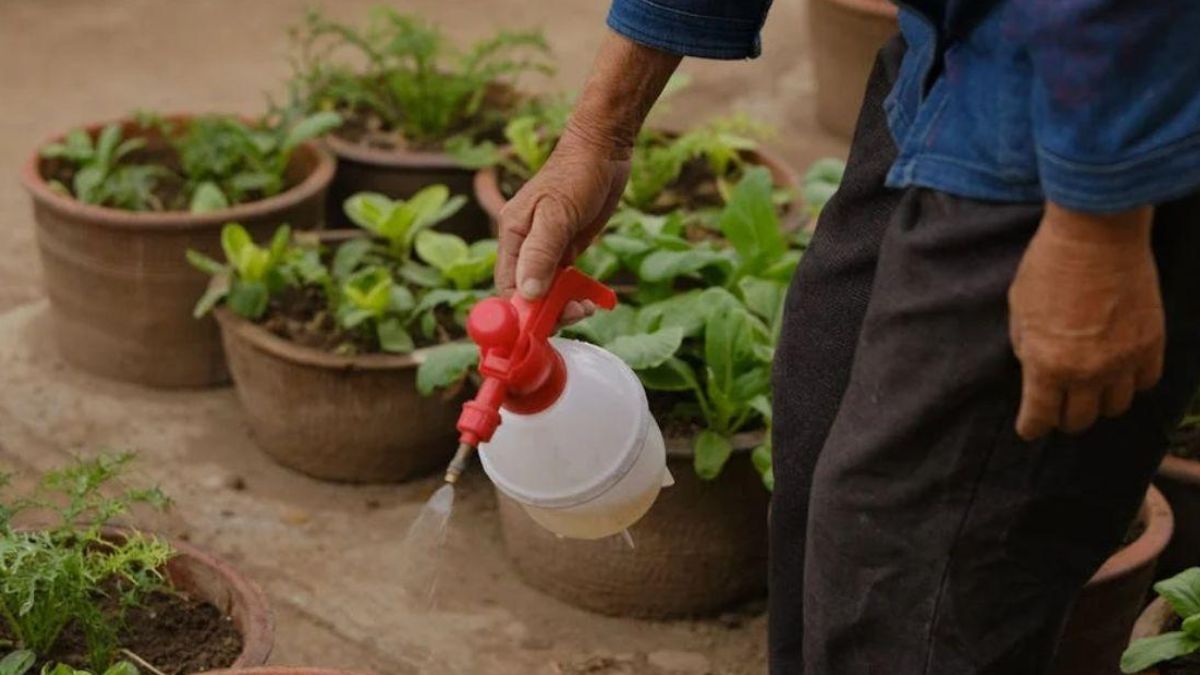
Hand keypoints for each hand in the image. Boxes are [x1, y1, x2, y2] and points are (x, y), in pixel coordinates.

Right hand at [493, 29, 680, 309]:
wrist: (603, 149)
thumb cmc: (577, 175)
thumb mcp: (558, 214)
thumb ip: (542, 254)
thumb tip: (527, 293)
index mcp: (512, 235)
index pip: (506, 287)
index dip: (521, 312)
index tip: (543, 327)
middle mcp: (523, 245)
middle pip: (525, 294)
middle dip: (546, 312)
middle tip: (575, 315)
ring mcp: (544, 248)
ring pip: (545, 291)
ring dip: (562, 306)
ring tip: (585, 308)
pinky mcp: (564, 248)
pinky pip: (562, 281)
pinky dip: (573, 294)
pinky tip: (590, 299)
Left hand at [1009, 203, 1162, 439]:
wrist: (1095, 236)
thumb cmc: (1047, 267)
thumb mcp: (1019, 310)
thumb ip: (1027, 347)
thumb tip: (1035, 367)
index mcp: (1046, 364)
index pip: (1040, 418)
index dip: (1032, 427)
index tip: (1031, 428)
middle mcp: (1086, 371)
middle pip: (1079, 420)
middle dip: (1065, 418)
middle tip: (1059, 409)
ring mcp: (1123, 360)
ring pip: (1115, 407)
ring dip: (1100, 404)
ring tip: (1091, 392)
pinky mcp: (1151, 343)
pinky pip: (1145, 382)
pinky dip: (1132, 384)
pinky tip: (1121, 373)